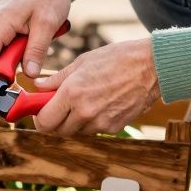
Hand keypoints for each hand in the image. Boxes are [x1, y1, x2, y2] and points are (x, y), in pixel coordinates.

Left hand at [31, 38, 160, 135]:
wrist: (152, 67)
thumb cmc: (118, 59)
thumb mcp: (82, 62)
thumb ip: (57, 78)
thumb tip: (39, 86)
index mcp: (72, 93)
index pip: (45, 121)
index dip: (39, 119)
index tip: (40, 112)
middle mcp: (84, 112)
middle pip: (58, 131)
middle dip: (54, 121)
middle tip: (58, 108)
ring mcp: (100, 123)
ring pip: (76, 131)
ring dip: (73, 122)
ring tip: (83, 101)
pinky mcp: (114, 127)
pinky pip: (94, 130)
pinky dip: (91, 122)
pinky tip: (99, 104)